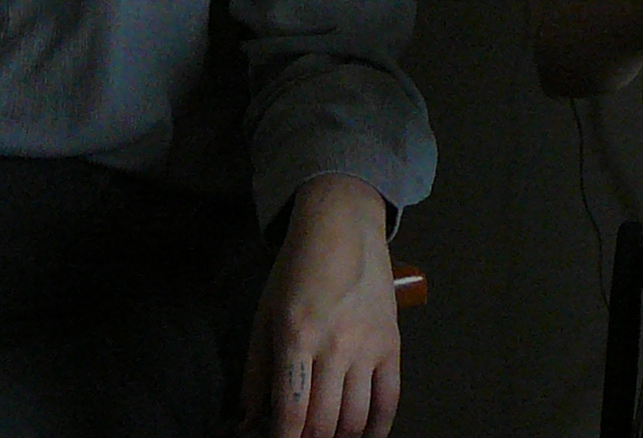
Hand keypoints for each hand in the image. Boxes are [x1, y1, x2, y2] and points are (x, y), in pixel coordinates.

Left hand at [242, 174, 399, 437]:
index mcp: (296, 336)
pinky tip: (365, 436)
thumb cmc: (297, 269)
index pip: (291, 411)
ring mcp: (368, 346)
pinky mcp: (392, 344)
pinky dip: (378, 428)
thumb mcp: (265, 314)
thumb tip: (250, 418)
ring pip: (355, 417)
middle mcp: (334, 346)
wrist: (343, 226)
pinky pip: (390, 399)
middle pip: (324, 422)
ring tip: (326, 437)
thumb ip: (256, 369)